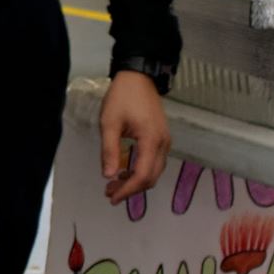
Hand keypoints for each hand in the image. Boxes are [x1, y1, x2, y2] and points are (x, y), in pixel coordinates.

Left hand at [100, 71, 171, 202]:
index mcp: (151, 140)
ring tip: (114, 184)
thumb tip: (109, 176)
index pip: (142, 175)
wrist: (138, 77)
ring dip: (136, 181)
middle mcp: (163, 144)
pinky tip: (125, 171)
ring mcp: (165, 141)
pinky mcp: (162, 138)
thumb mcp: (109, 123)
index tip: (111, 197)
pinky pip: (154, 162)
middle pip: (151, 177)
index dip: (127, 190)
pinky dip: (141, 171)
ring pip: (154, 171)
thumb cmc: (122, 97)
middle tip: (110, 192)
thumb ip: (109, 150)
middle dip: (131, 189)